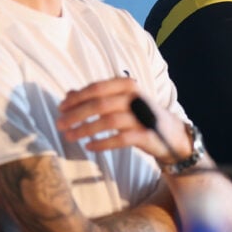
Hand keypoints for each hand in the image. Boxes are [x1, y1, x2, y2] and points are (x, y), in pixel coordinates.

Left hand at [56, 77, 191, 163]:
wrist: (171, 134)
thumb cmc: (139, 115)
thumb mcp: (119, 102)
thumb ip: (96, 97)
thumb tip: (69, 95)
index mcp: (127, 85)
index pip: (97, 88)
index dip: (77, 97)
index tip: (61, 108)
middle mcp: (135, 98)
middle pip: (100, 104)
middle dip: (76, 115)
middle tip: (60, 124)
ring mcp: (142, 116)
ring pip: (108, 121)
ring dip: (85, 129)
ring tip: (69, 137)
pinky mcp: (146, 135)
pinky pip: (121, 139)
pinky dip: (103, 142)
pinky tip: (89, 146)